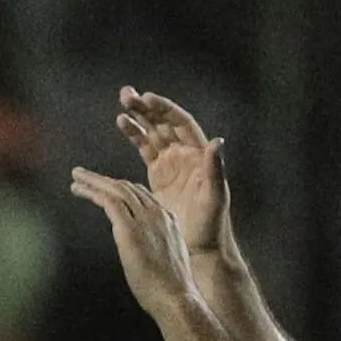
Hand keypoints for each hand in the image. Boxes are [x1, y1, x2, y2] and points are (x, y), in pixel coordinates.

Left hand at [68, 168, 196, 321]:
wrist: (176, 297)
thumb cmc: (171, 289)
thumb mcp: (166, 260)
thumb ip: (155, 247)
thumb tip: (142, 252)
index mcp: (168, 220)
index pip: (142, 196)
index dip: (122, 189)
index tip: (107, 187)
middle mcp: (157, 214)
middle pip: (127, 188)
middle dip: (104, 180)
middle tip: (84, 175)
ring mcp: (144, 220)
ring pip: (116, 190)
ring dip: (94, 181)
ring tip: (77, 177)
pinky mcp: (129, 229)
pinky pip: (109, 202)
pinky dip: (92, 192)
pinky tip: (79, 189)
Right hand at [114, 87, 228, 253]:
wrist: (199, 245)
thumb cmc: (211, 224)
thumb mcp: (214, 197)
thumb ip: (214, 168)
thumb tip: (217, 140)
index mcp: (199, 155)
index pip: (181, 123)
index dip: (165, 109)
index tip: (148, 98)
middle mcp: (186, 154)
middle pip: (165, 123)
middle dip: (147, 108)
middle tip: (127, 95)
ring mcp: (171, 163)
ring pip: (153, 132)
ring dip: (139, 117)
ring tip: (122, 104)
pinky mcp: (158, 175)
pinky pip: (145, 149)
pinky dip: (134, 135)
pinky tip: (122, 123)